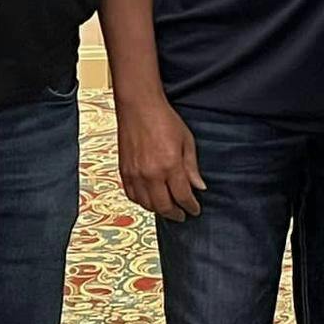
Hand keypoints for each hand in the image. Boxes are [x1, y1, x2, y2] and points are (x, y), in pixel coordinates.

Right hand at [116, 93, 206, 220]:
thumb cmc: (164, 120)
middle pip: (164, 206)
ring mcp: (135, 174)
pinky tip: (150, 200)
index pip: (182, 196)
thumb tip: (199, 187)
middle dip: (175, 214)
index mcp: (169, 165)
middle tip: (182, 215)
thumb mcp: (187, 141)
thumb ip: (192, 167)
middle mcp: (150, 174)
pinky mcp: (123, 172)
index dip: (190, 206)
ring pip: (147, 204)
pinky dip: (142, 202)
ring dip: (159, 210)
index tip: (195, 210)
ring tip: (168, 209)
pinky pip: (132, 196)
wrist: (139, 108)